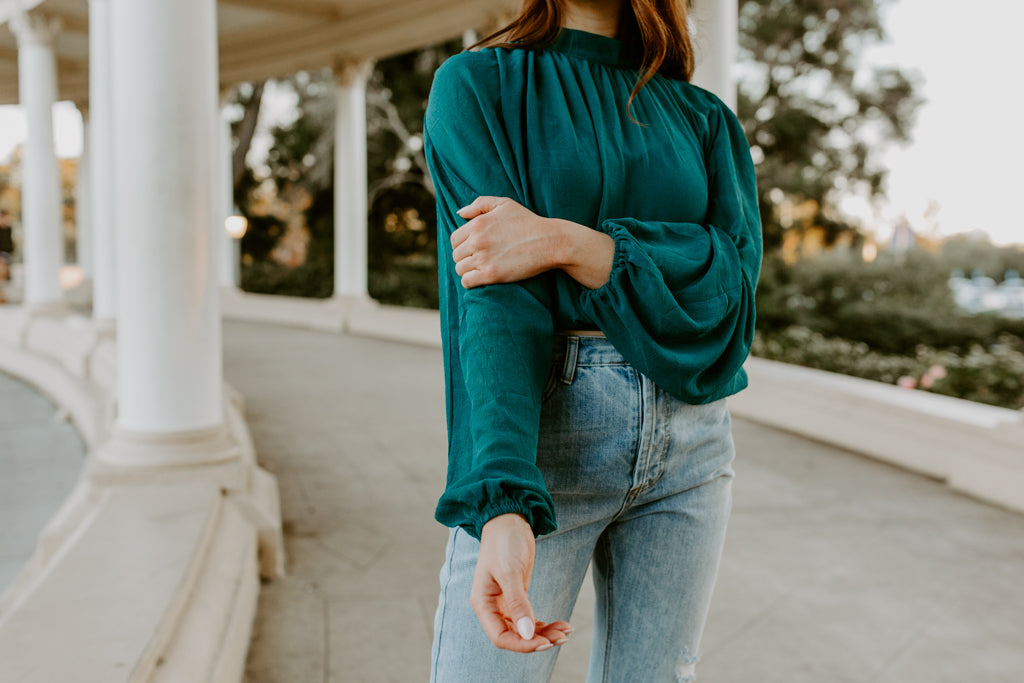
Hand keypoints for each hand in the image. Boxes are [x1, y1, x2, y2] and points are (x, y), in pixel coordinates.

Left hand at [452, 197, 559, 288]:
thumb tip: (459, 213)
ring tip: (478, 269)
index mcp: (477, 224)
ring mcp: (483, 258)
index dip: (461, 245)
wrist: (549, 242)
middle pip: (456, 255)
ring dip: (467, 270)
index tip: (472, 248)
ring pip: (460, 269)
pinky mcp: (491, 275)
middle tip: (477, 260)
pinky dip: (469, 282)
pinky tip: (478, 279)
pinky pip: (467, 281)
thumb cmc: (528, 222)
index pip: (454, 239)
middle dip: (464, 258)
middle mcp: (477, 241)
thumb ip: (480, 204)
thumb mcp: (505, 204)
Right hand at [470, 513, 572, 652]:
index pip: (500, 637)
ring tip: (566, 631)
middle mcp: (492, 607)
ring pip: (525, 630)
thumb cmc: (504, 543)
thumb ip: (518, 603)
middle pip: (515, 636)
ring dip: (545, 634)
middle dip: (537, 640)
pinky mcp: (518, 597)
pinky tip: (562, 624)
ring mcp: (505, 604)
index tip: (545, 643)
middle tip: (562, 637)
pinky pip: (531, 619)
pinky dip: (545, 624)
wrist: (508, 521)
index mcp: (483, 604)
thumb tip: (527, 634)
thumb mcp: (510, 572)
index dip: (522, 644)